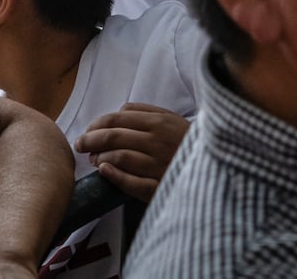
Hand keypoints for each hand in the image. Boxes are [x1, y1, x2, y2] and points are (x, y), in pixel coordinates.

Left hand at [73, 103, 189, 201]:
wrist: (216, 164)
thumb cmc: (186, 141)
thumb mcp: (171, 118)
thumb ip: (146, 111)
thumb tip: (119, 110)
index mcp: (159, 122)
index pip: (117, 119)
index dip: (96, 125)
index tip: (86, 132)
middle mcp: (157, 141)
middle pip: (113, 137)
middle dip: (90, 140)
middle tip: (80, 146)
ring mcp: (158, 165)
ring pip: (120, 157)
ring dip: (100, 157)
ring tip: (93, 159)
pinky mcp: (159, 187)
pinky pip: (132, 182)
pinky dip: (114, 176)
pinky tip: (104, 171)